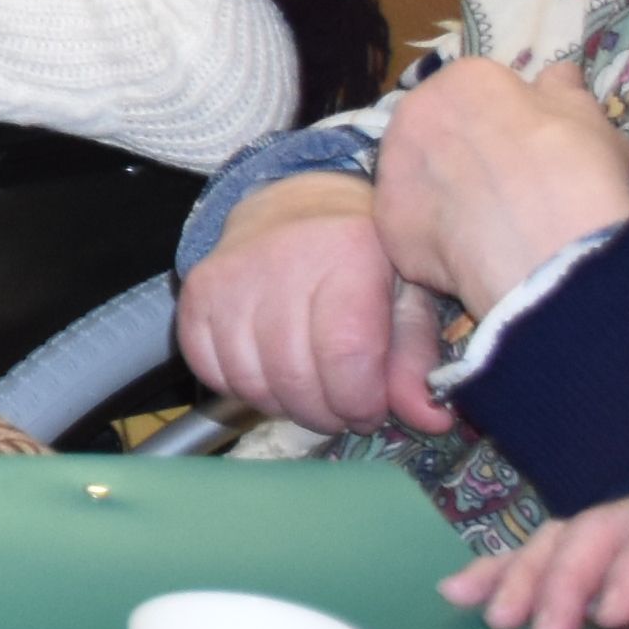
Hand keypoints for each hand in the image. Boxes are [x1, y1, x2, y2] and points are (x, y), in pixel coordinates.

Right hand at [175, 167, 452, 436]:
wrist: (297, 207)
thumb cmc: (362, 260)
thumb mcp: (407, 300)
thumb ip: (416, 363)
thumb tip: (432, 421)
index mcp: (348, 251)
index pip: (345, 354)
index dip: (359, 402)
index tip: (370, 412)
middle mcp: (283, 256)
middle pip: (294, 375)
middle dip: (324, 414)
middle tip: (340, 411)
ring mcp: (231, 273)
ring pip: (250, 381)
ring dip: (283, 406)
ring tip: (307, 393)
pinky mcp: (196, 290)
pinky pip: (208, 368)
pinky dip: (239, 388)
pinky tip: (268, 374)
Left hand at [369, 54, 628, 309]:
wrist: (549, 246)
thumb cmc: (575, 170)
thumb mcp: (587, 117)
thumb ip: (562, 91)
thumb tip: (557, 76)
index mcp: (461, 81)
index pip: (477, 92)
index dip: (505, 122)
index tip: (526, 148)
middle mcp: (414, 115)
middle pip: (436, 130)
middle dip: (464, 153)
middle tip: (504, 186)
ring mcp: (393, 170)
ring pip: (417, 177)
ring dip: (443, 193)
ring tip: (486, 223)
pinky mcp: (387, 223)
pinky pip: (411, 227)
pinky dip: (435, 240)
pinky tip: (470, 255)